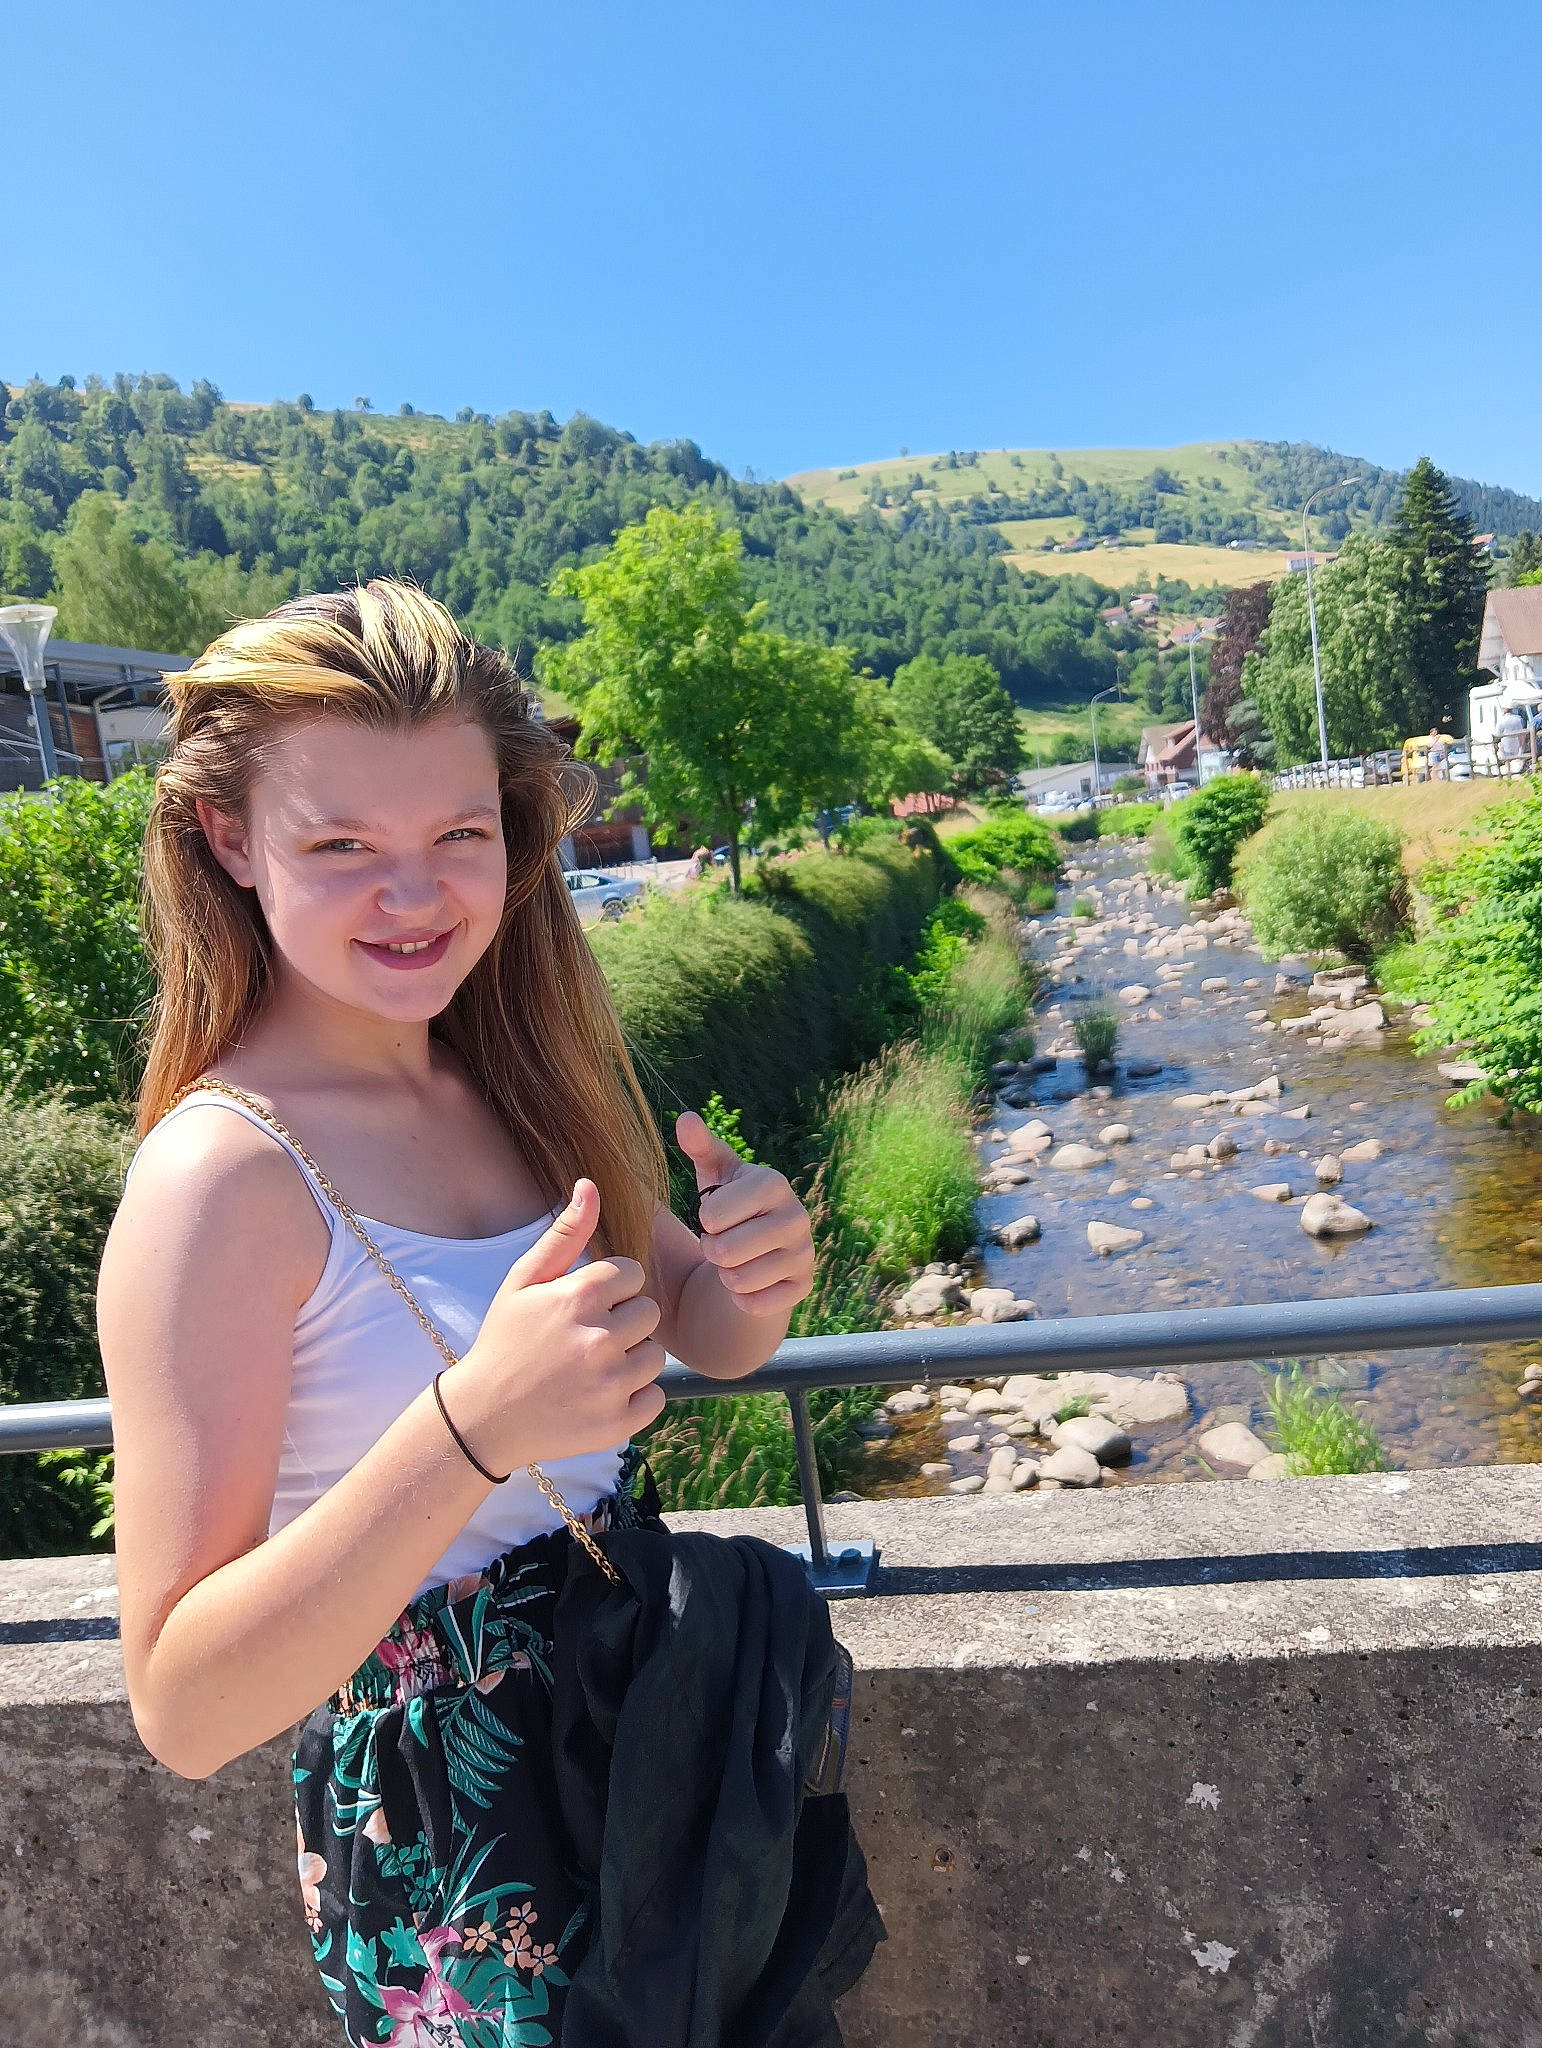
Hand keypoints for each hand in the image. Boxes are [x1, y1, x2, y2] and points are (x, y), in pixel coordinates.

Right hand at [442, 1181, 665, 1474]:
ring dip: (630, 1361)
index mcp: (579, 1297)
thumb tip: (590, 1184)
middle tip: (585, 1339)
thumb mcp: (524, 1281)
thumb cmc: (505, 1340)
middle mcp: (600, 1338)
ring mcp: (610, 1384)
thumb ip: (564, 1233)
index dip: (609, 1290)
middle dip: (623, 1323)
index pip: (632, 1274)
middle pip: (648, 1313)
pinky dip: (634, 1398)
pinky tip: (599, 1396)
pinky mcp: (617, 1423)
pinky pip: (656, 1397)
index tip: (582, 1308)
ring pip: (655, 1356)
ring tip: (590, 1369)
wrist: (483, 1418)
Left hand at [676, 1111, 815, 1319]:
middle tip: (721, 1242)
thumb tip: (687, 1119)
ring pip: (739, 1280)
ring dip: (725, 1276)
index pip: (713, 1214)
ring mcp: (805, 1253)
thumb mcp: (713, 1175)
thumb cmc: (728, 1206)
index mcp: (773, 1183)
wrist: (757, 1250)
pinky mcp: (804, 1286)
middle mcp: (797, 1216)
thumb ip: (699, 1146)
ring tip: (734, 1261)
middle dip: (712, 1251)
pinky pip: (755, 1304)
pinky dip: (742, 1299)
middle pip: (724, 1251)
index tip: (713, 1215)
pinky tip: (749, 1282)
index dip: (704, 1220)